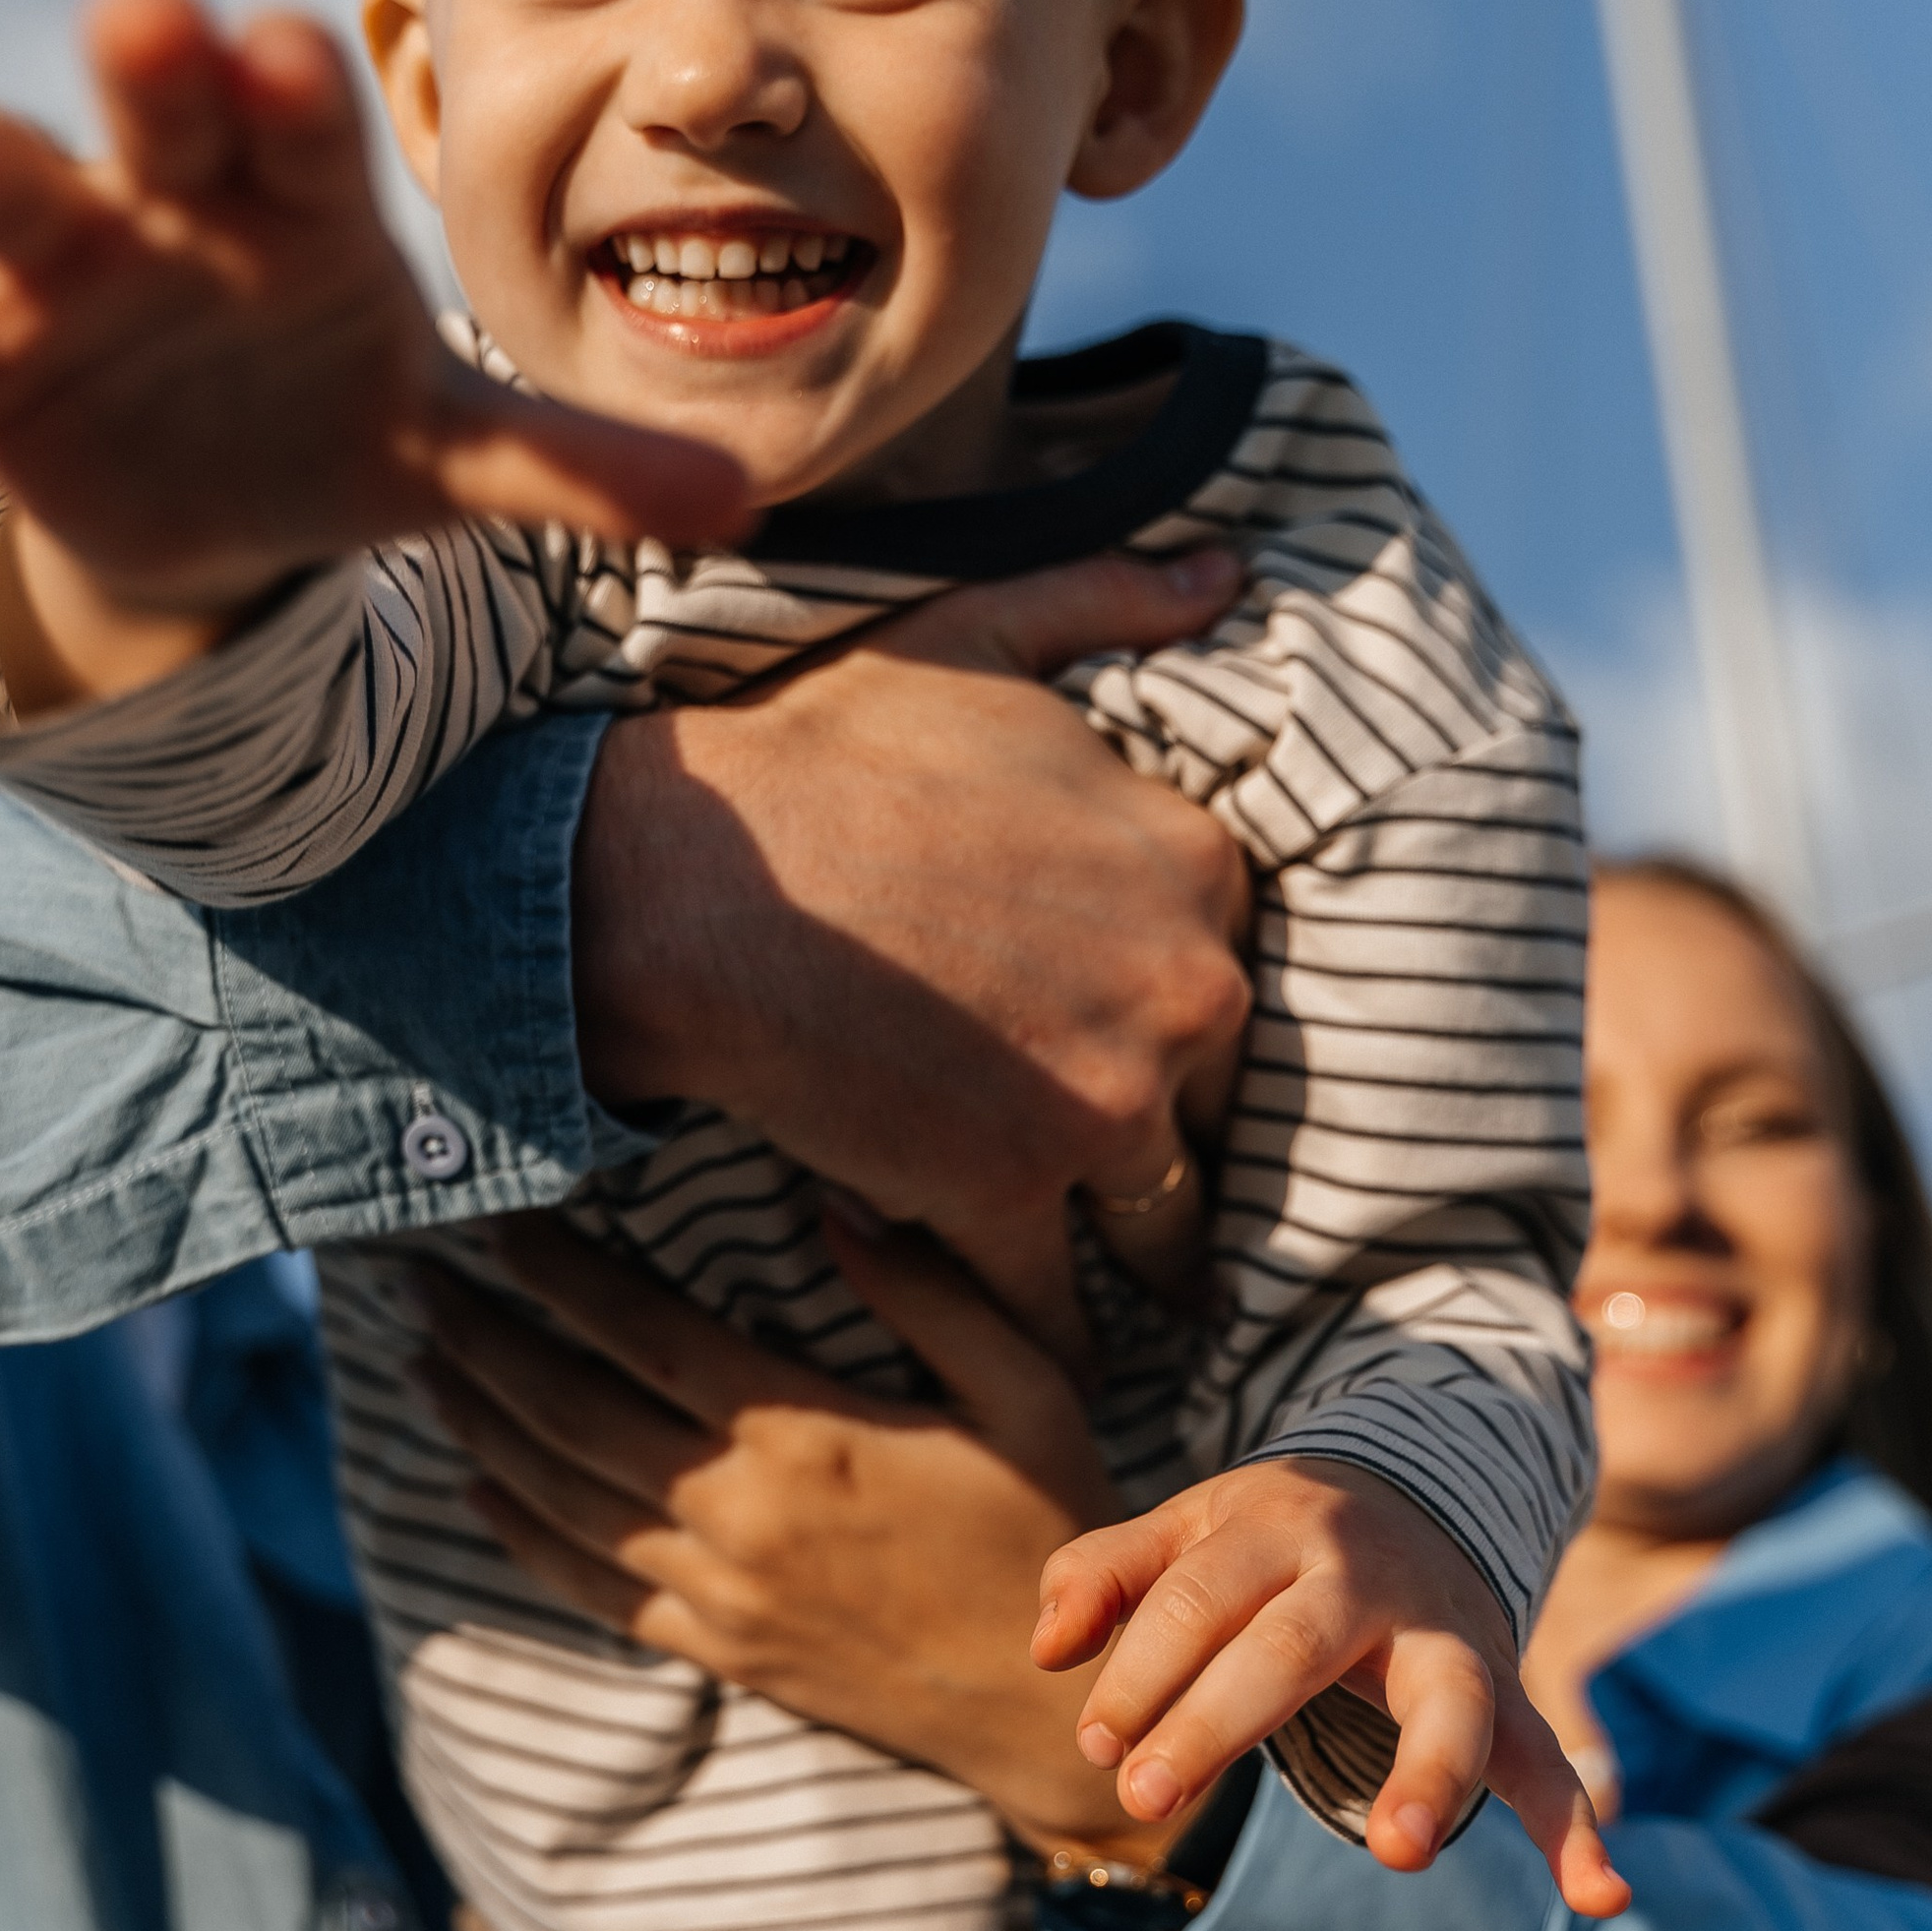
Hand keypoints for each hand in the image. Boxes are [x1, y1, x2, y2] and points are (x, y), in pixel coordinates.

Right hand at [0, 0, 745, 702]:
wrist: (220, 501)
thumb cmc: (346, 429)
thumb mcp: (454, 458)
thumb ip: (576, 473)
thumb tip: (744, 506)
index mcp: (303, 207)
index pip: (305, 130)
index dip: (299, 96)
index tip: (303, 59)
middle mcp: (174, 199)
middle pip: (158, 110)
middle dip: (151, 68)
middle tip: (144, 18)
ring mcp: (61, 258)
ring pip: (9, 188)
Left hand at [415, 1211, 1181, 1868]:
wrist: (1043, 1703)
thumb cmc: (1045, 1525)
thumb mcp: (1022, 1387)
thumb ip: (926, 1293)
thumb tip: (829, 1206)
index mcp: (804, 1434)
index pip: (644, 1334)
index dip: (560, 1276)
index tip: (501, 1224)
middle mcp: (739, 1514)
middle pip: (571, 1412)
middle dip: (487, 1342)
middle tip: (419, 1284)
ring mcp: (718, 1591)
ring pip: (561, 1497)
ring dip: (481, 1428)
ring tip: (425, 1367)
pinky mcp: (717, 1650)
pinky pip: (590, 1586)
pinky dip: (520, 1536)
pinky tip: (473, 1489)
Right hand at [570, 548, 1251, 1352]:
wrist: (700, 883)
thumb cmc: (825, 749)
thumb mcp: (979, 635)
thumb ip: (1115, 598)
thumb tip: (1226, 565)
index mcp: (1197, 864)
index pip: (1231, 970)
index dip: (1176, 1017)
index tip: (1146, 1052)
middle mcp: (1186, 990)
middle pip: (1213, 1103)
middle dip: (1170, 1139)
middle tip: (1135, 1186)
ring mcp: (1104, 1104)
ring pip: (1161, 1217)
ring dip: (1143, 1262)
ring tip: (1135, 1306)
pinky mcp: (1013, 1196)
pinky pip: (1060, 1299)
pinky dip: (1053, 1337)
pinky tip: (1054, 1365)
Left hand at [1034, 1455, 1632, 1915]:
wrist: (1416, 1488)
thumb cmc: (1269, 1538)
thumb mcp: (1184, 1529)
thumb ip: (1105, 1574)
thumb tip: (1047, 1649)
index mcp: (1274, 1530)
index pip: (1193, 1603)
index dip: (1136, 1674)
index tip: (1098, 1743)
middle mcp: (1366, 1578)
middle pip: (1288, 1648)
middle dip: (1212, 1723)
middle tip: (1139, 1796)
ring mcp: (1445, 1635)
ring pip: (1446, 1698)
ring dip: (1430, 1774)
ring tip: (1401, 1850)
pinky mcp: (1500, 1690)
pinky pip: (1548, 1760)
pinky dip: (1579, 1832)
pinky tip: (1599, 1900)